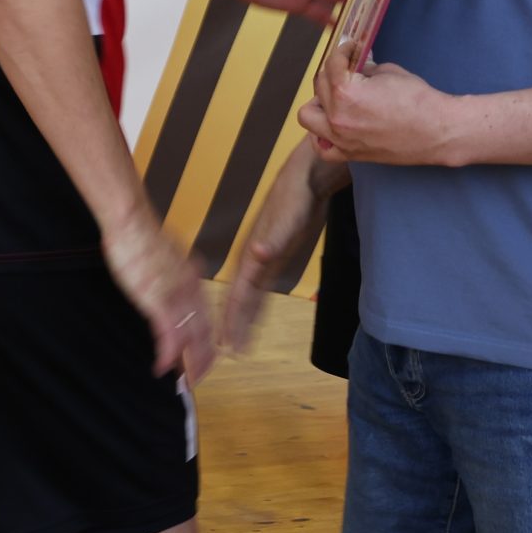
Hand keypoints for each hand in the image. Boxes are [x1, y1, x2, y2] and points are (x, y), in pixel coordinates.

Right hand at [102, 216, 216, 385]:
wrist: (131, 222)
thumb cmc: (141, 234)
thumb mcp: (165, 254)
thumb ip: (173, 269)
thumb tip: (173, 275)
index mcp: (193, 278)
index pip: (204, 316)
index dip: (205, 340)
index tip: (202, 355)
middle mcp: (191, 290)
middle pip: (204, 332)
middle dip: (203, 360)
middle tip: (197, 379)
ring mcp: (176, 297)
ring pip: (189, 339)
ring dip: (187, 364)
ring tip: (183, 382)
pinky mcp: (158, 302)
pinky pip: (168, 336)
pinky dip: (167, 356)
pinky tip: (162, 368)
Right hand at [219, 141, 328, 351]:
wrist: (306, 181)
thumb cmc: (294, 199)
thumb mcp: (286, 221)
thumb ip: (272, 240)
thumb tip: (258, 252)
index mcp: (251, 256)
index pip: (238, 295)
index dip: (232, 319)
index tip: (226, 342)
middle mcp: (253, 261)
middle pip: (240, 300)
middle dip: (233, 324)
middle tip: (228, 351)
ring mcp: (264, 261)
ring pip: (250, 297)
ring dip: (245, 318)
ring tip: (239, 342)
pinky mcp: (276, 259)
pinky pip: (262, 290)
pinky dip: (258, 306)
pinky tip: (258, 317)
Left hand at [301, 52, 469, 166]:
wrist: (437, 131)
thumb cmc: (418, 100)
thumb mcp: (388, 72)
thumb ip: (364, 69)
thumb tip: (355, 64)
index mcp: (346, 93)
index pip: (332, 64)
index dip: (342, 50)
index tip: (349, 48)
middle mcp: (337, 117)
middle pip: (319, 85)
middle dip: (333, 72)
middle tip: (347, 69)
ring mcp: (341, 139)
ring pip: (308, 115)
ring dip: (318, 102)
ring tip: (335, 96)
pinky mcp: (350, 154)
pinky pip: (322, 148)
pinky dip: (322, 136)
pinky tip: (333, 125)